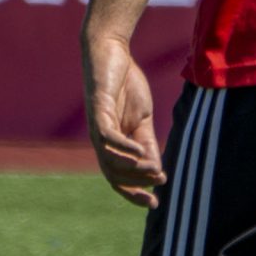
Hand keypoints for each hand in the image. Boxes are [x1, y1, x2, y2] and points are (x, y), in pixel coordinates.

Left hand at [83, 33, 166, 208]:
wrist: (111, 51)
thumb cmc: (125, 84)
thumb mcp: (142, 118)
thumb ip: (147, 142)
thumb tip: (157, 171)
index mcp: (112, 144)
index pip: (118, 177)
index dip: (134, 193)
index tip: (154, 203)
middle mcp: (101, 140)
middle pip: (113, 174)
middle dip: (135, 184)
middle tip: (158, 184)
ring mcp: (97, 126)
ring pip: (109, 160)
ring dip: (132, 168)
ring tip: (154, 170)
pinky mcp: (97, 111)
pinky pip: (107, 136)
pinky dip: (123, 147)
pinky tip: (139, 151)